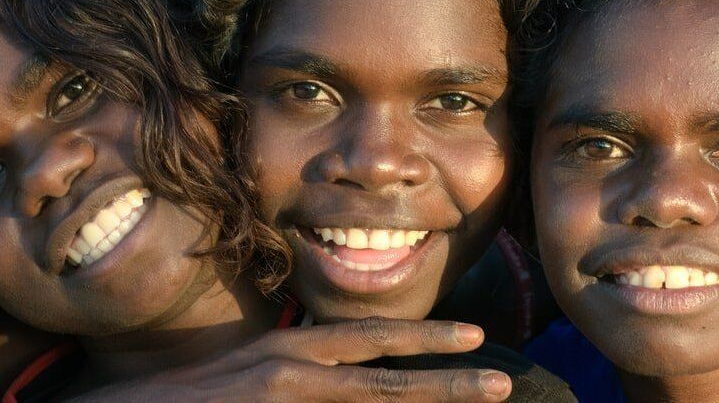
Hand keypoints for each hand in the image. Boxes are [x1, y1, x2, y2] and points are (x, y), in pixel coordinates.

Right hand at [75, 318, 511, 401]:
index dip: (426, 339)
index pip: (375, 338)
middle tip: (501, 381)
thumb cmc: (201, 394)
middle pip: (388, 378)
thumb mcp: (264, 372)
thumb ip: (309, 370)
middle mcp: (296, 368)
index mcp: (298, 348)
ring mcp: (283, 398)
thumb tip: (352, 374)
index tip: (473, 338)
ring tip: (480, 400)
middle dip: (448, 382)